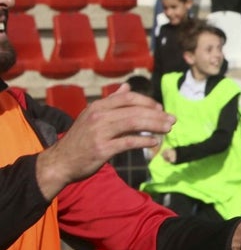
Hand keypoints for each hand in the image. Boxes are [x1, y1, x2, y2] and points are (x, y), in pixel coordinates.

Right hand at [34, 85, 174, 200]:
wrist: (59, 162)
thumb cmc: (80, 139)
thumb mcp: (91, 116)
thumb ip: (111, 102)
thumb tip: (127, 87)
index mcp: (98, 107)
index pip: (129, 98)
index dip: (148, 102)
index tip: (161, 109)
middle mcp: (98, 116)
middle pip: (135, 110)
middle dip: (157, 115)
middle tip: (172, 120)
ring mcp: (99, 132)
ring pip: (134, 123)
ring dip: (155, 125)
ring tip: (168, 129)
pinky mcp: (102, 149)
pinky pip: (128, 142)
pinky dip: (144, 141)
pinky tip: (154, 142)